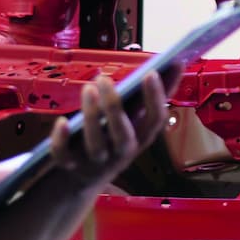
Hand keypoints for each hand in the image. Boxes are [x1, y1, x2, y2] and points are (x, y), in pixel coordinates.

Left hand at [41, 65, 176, 192]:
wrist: (86, 177)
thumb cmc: (116, 138)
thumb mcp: (136, 120)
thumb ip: (154, 94)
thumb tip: (177, 62)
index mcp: (140, 139)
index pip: (155, 121)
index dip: (155, 98)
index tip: (151, 72)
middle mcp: (120, 153)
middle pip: (122, 135)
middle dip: (114, 107)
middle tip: (104, 79)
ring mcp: (95, 161)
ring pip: (94, 143)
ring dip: (91, 116)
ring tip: (87, 88)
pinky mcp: (70, 165)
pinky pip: (64, 156)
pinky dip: (61, 141)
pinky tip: (61, 122)